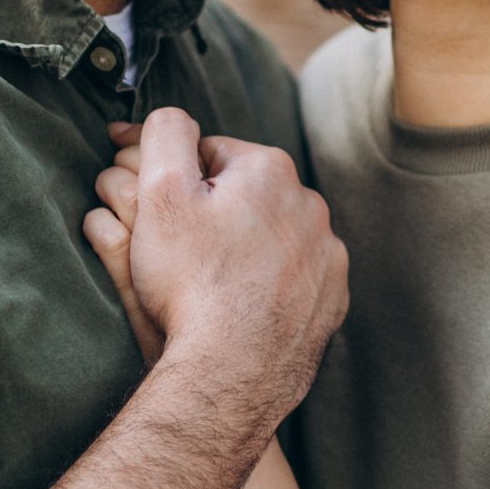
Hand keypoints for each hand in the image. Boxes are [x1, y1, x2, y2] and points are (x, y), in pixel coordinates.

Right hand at [91, 109, 348, 428]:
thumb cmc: (192, 281)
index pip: (210, 157)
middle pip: (244, 196)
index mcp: (269, 169)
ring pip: (271, 236)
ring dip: (243, 248)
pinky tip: (240, 306)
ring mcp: (326, 255)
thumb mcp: (160, 192)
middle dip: (213, 214)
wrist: (233, 370)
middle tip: (179, 253)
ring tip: (209, 282)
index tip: (158, 215)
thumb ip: (164, 134)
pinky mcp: (331, 298)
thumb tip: (171, 117)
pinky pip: (295, 278)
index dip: (176, 184)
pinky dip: (269, 286)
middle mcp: (309, 204)